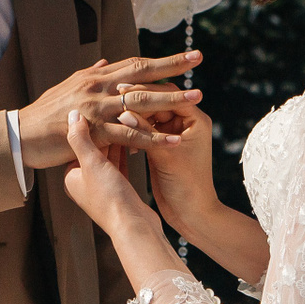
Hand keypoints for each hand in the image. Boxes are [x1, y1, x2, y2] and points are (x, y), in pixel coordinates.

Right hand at [19, 52, 204, 169]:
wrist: (21, 135)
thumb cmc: (45, 114)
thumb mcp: (68, 88)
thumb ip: (91, 75)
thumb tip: (105, 62)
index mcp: (95, 77)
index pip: (135, 64)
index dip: (162, 60)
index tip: (186, 57)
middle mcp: (98, 87)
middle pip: (141, 74)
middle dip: (172, 67)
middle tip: (197, 60)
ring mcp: (96, 108)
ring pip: (139, 102)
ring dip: (169, 100)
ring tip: (195, 98)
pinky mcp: (93, 131)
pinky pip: (129, 135)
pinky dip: (153, 138)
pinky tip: (172, 140)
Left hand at [61, 110, 160, 239]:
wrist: (133, 226)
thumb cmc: (109, 197)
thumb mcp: (91, 163)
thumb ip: (81, 138)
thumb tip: (73, 115)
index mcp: (70, 177)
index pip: (78, 144)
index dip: (89, 125)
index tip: (99, 107)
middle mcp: (84, 184)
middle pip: (94, 150)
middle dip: (105, 132)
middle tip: (116, 111)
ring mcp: (103, 188)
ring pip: (109, 157)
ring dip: (118, 140)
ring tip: (128, 120)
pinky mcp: (120, 192)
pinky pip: (121, 166)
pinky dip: (126, 153)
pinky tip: (134, 139)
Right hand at [115, 83, 217, 235]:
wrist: (192, 213)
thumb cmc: (186, 186)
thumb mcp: (164, 156)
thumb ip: (145, 132)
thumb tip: (122, 112)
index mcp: (195, 119)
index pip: (169, 94)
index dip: (145, 90)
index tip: (121, 90)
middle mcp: (186, 123)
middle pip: (158, 101)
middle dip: (136, 100)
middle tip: (111, 96)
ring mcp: (174, 134)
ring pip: (149, 115)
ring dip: (132, 113)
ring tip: (109, 110)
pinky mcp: (163, 146)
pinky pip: (146, 129)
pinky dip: (133, 127)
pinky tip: (115, 126)